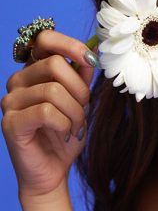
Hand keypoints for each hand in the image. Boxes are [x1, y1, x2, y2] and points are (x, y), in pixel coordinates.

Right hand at [1, 29, 96, 199]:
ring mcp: (10, 102)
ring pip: (54, 90)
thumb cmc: (65, 134)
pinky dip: (64, 123)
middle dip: (80, 89)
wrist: (53, 171)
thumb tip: (93, 52)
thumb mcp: (80, 101)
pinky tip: (64, 133)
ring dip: (75, 112)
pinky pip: (46, 111)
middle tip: (83, 109)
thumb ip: (82, 76)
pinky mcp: (11, 123)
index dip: (71, 45)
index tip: (91, 61)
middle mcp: (17, 82)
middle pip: (55, 64)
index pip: (45, 39)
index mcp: (33, 71)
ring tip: (75, 127)